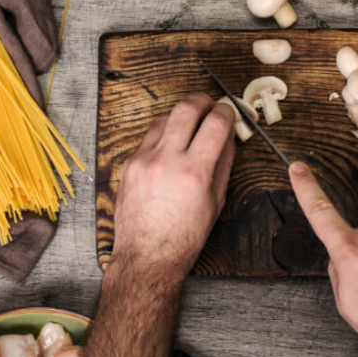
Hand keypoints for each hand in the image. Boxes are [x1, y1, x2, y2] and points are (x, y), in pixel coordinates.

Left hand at [113, 94, 235, 278]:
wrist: (147, 255)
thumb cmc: (185, 236)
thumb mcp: (215, 201)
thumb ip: (223, 162)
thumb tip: (229, 135)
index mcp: (193, 172)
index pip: (215, 122)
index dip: (226, 111)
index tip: (229, 111)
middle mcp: (166, 160)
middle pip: (186, 107)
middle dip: (203, 101)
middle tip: (210, 106)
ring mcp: (143, 160)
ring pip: (164, 117)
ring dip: (181, 116)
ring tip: (190, 126)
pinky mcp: (128, 163)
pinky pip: (148, 137)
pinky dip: (164, 136)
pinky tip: (171, 148)